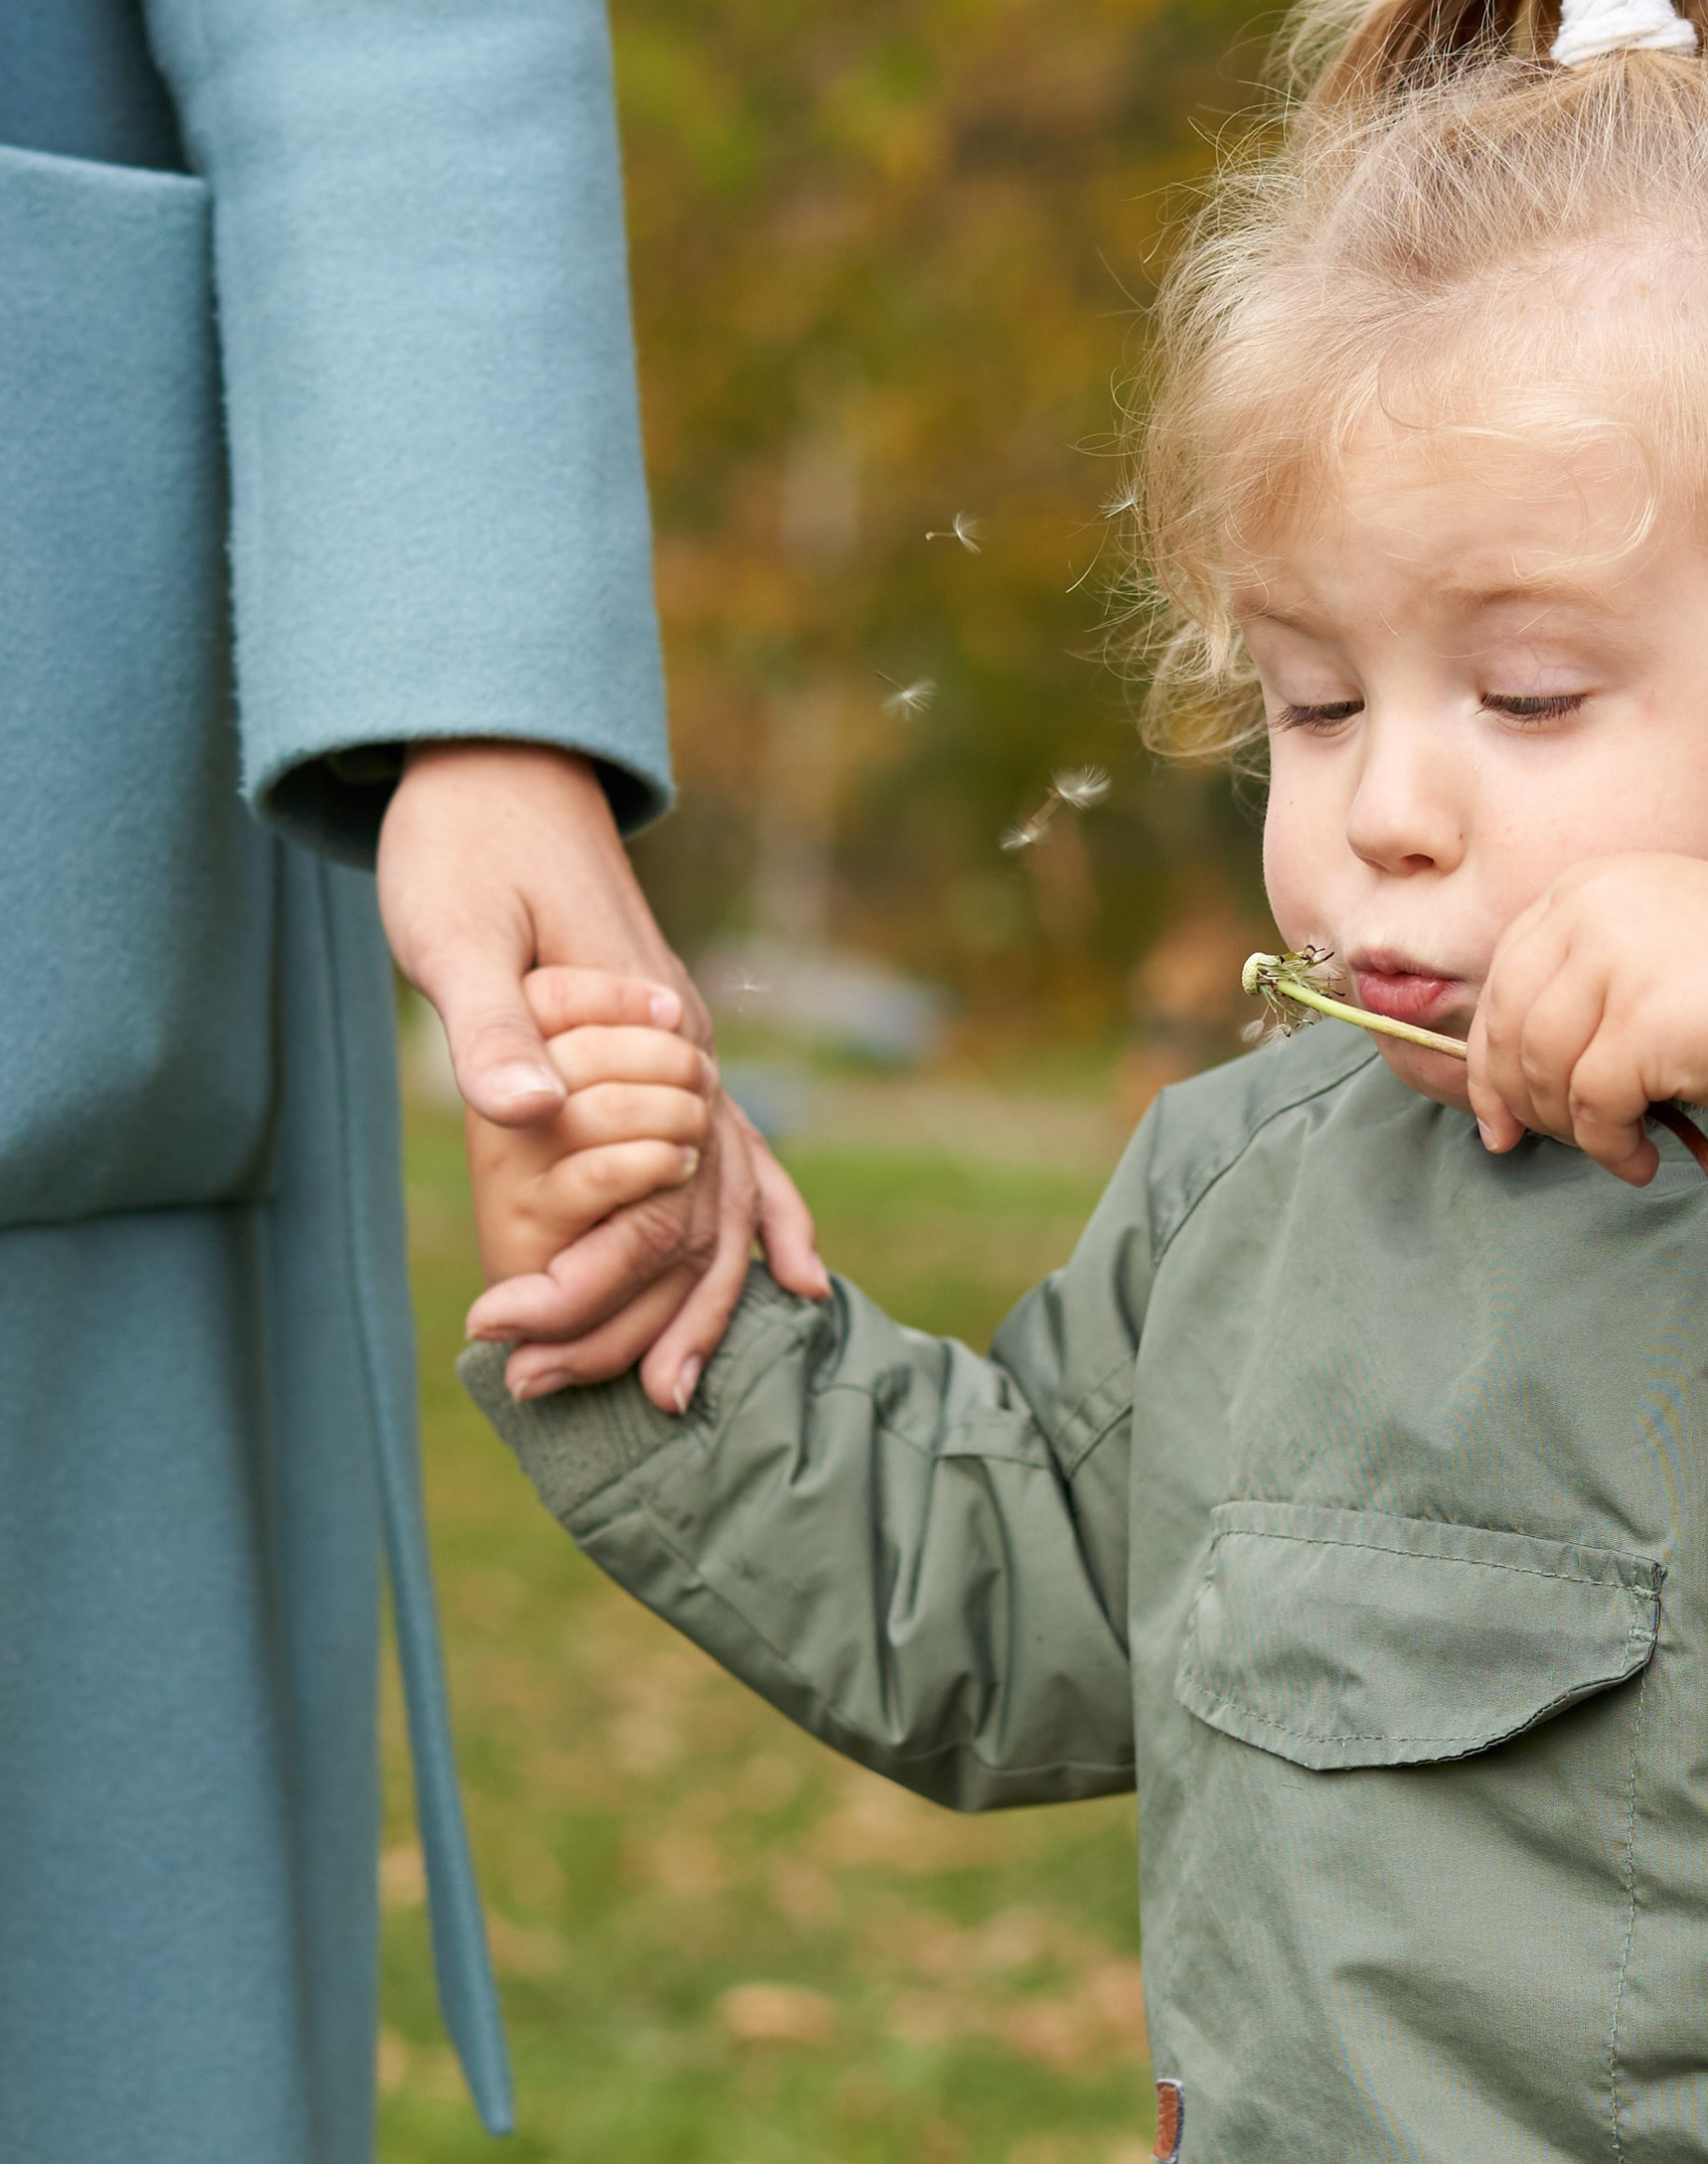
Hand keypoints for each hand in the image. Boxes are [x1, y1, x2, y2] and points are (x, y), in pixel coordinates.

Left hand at [379, 742, 824, 1403]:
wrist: (504, 766)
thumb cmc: (465, 843)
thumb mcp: (456, 930)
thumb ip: (494, 1023)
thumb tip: (519, 1112)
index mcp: (647, 1030)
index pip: (647, 1196)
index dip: (589, 1284)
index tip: (512, 1344)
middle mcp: (693, 1053)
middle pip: (704, 1221)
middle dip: (652, 1320)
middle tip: (590, 1397)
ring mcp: (697, 1053)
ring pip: (735, 1202)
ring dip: (708, 1302)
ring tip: (667, 1394)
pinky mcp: (680, 1048)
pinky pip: (746, 1155)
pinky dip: (770, 1221)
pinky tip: (794, 1282)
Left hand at [1465, 857, 1707, 1184]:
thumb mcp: (1652, 956)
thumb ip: (1580, 993)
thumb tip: (1498, 1094)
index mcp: (1589, 886)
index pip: (1504, 980)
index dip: (1489, 1057)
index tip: (1500, 1120)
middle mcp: (1593, 907)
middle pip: (1511, 1027)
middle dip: (1525, 1102)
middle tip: (1558, 1145)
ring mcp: (1616, 957)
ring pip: (1544, 1070)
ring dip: (1574, 1130)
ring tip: (1620, 1150)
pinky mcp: (1642, 1018)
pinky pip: (1593, 1107)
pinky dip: (1610, 1148)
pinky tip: (1643, 1160)